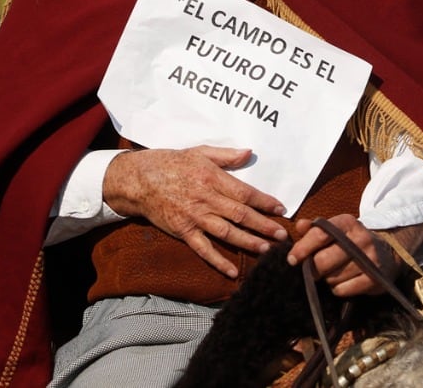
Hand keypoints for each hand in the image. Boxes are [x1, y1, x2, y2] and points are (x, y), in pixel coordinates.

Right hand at [103, 146, 289, 277]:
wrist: (140, 180)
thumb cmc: (171, 163)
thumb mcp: (199, 152)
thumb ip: (226, 156)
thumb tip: (249, 153)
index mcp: (212, 178)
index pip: (245, 192)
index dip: (264, 202)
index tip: (280, 209)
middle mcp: (206, 199)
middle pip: (241, 215)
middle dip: (264, 226)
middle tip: (282, 235)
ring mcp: (195, 217)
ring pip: (228, 233)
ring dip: (249, 243)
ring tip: (267, 250)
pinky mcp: (184, 231)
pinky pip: (204, 249)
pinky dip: (219, 260)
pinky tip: (233, 271)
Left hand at [286, 216, 422, 297]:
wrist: (387, 254)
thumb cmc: (352, 242)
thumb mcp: (336, 230)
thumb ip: (315, 228)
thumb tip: (299, 226)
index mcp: (347, 223)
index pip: (320, 234)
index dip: (303, 248)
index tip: (292, 259)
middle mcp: (361, 238)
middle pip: (323, 260)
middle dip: (314, 268)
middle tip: (315, 270)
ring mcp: (370, 260)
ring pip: (332, 278)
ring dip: (327, 279)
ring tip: (334, 273)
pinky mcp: (375, 279)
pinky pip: (343, 290)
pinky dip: (338, 289)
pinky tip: (344, 282)